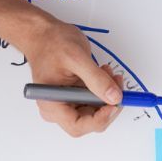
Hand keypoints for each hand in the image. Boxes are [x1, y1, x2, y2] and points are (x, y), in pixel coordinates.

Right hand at [14, 15, 124, 136]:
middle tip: (118, 86)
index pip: (78, 126)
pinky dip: (104, 88)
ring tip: (109, 73)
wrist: (43, 33)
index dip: (100, 119)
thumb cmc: (51, 43)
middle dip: (108, 105)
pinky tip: (104, 73)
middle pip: (90, 121)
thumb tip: (114, 97)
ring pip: (96, 110)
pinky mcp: (75, 95)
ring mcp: (67, 102)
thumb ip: (96, 80)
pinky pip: (95, 99)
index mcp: (52, 104)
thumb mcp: (77, 58)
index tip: (115, 104)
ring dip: (108, 95)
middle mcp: (58, 108)